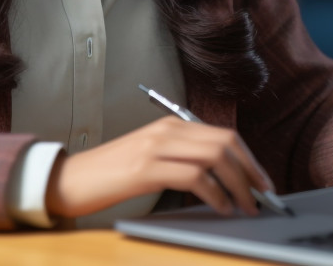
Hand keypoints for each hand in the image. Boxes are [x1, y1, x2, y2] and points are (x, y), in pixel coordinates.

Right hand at [45, 116, 273, 218]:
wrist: (69, 178)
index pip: (224, 135)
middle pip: (225, 142)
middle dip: (251, 171)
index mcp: (171, 124)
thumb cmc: (111, 174)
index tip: (262, 182)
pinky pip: (194, 176)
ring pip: (215, 156)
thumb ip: (182, 159)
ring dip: (238, 184)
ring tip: (245, 205)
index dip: (249, 159)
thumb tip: (221, 178)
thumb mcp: (151, 158)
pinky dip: (215, 194)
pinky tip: (220, 207)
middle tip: (263, 197)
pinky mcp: (146, 167)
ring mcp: (156, 145)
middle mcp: (167, 129)